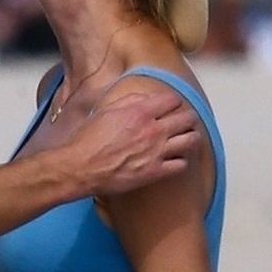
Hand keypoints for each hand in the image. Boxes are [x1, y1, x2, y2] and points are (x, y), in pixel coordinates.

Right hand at [64, 81, 201, 199]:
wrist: (80, 168)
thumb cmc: (88, 139)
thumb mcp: (106, 109)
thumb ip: (130, 100)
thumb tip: (147, 98)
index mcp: (140, 111)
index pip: (173, 99)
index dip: (173, 102)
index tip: (171, 107)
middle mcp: (153, 130)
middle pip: (187, 118)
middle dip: (187, 118)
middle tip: (183, 122)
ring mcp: (156, 152)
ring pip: (191, 140)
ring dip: (190, 137)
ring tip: (185, 139)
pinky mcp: (155, 172)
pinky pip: (181, 164)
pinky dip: (181, 161)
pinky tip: (174, 160)